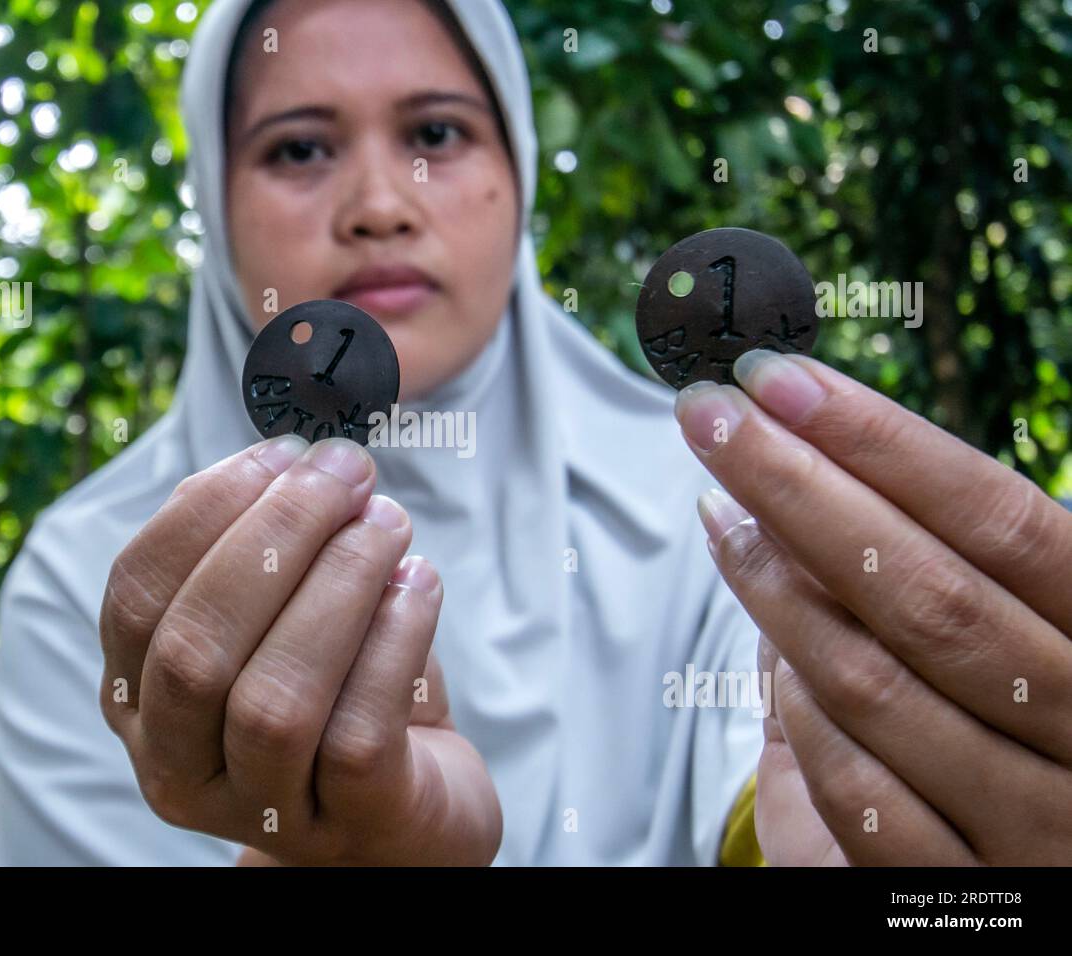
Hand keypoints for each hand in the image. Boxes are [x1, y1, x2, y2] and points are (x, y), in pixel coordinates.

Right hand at [98, 435, 501, 865]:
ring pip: (274, 698)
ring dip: (339, 585)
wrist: (407, 814)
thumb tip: (284, 462)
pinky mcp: (346, 824)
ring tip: (388, 524)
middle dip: (276, 536)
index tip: (281, 452)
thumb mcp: (277, 621)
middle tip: (347, 474)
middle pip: (196, 646)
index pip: (134, 595)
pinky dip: (393, 641)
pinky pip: (357, 734)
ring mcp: (258, 808)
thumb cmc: (336, 694)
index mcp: (139, 699)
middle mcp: (177, 764)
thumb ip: (257, 549)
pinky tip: (420, 585)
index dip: (204, 511)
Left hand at [674, 350, 1071, 865]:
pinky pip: (859, 795)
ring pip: (877, 687)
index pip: (1002, 522)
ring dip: (774, 591)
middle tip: (709, 417)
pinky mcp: (968, 895)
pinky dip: (800, 715)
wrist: (1051, 890)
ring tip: (721, 514)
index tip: (778, 381)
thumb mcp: (1026, 646)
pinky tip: (768, 655)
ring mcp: (1037, 825)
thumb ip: (939, 581)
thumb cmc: (1038, 742)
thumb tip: (801, 494)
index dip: (885, 442)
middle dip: (798, 489)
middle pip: (926, 592)